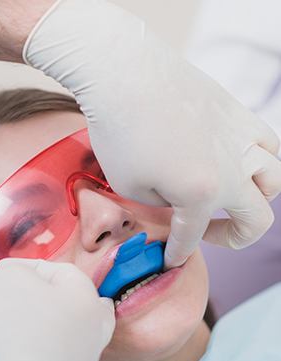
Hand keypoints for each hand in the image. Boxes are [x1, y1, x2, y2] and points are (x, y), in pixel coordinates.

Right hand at [0, 258, 114, 360]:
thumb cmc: (12, 332)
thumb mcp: (8, 279)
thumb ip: (15, 270)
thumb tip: (16, 277)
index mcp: (87, 298)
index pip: (57, 269)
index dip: (23, 268)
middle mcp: (93, 330)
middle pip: (67, 304)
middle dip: (36, 299)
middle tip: (9, 301)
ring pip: (55, 334)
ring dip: (27, 327)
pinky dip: (25, 354)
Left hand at [24, 0, 280, 267]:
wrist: (125, 75)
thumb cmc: (120, 133)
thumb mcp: (129, 187)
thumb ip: (161, 205)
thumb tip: (175, 202)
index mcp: (202, 194)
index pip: (193, 236)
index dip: (178, 252)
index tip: (169, 260)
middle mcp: (233, 169)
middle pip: (257, 219)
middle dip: (234, 237)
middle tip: (208, 234)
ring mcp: (242, 137)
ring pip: (275, 179)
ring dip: (256, 198)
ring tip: (228, 198)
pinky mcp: (238, 112)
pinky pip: (267, 143)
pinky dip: (259, 161)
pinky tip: (236, 160)